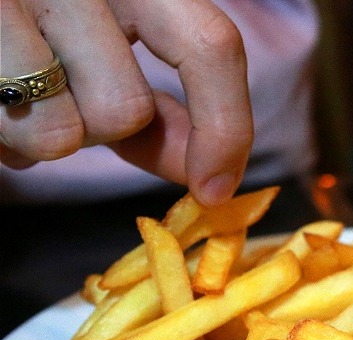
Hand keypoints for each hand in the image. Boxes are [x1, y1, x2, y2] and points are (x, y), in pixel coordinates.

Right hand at [0, 0, 252, 205]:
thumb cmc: (39, 34)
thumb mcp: (110, 62)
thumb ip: (161, 117)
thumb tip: (212, 180)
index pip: (211, 44)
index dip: (226, 127)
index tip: (215, 189)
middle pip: (128, 109)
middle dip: (100, 128)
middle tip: (65, 96)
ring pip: (65, 134)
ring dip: (46, 138)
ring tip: (18, 97)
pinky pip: (16, 140)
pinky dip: (6, 141)